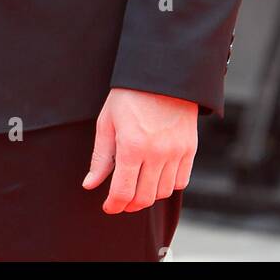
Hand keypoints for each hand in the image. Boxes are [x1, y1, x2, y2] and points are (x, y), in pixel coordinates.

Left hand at [83, 88, 196, 213]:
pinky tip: (157, 177)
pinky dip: (168, 185)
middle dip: (129, 204)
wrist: (162, 74)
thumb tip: (90, 184)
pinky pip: (180, 181)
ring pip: (162, 193)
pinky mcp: (189, 149)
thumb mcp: (107, 122)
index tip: (109, 206)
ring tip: (138, 186)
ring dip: (148, 196)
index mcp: (131, 146)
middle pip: (143, 198)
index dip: (113, 205)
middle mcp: (156, 153)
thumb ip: (100, 157)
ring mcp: (175, 152)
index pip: (122, 192)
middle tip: (121, 201)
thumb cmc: (130, 95)